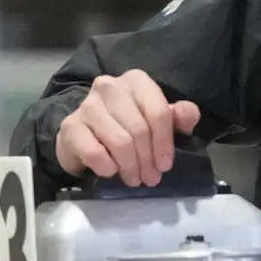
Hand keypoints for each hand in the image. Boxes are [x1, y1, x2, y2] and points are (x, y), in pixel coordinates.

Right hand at [55, 69, 200, 186]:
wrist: (85, 137)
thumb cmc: (128, 127)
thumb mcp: (158, 120)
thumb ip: (178, 117)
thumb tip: (189, 114)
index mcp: (136, 81)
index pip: (158, 112)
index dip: (165, 143)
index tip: (166, 165)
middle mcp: (110, 86)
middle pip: (139, 129)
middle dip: (148, 159)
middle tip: (151, 178)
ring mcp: (87, 105)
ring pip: (119, 142)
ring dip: (130, 166)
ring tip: (135, 178)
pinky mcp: (70, 126)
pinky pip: (95, 152)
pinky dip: (107, 167)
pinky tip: (112, 171)